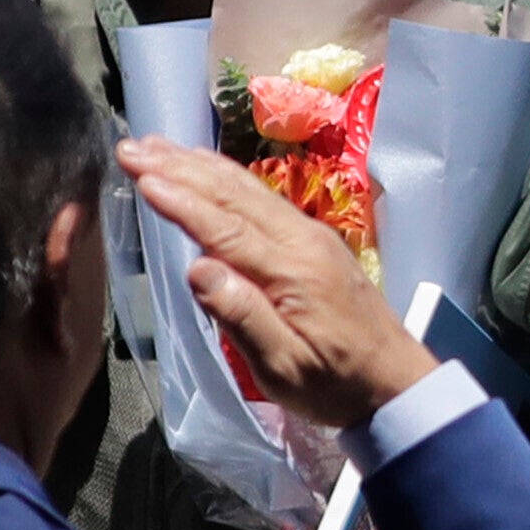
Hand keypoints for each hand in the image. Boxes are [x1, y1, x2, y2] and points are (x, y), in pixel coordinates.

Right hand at [120, 143, 439, 423]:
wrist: (397, 384)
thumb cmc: (336, 385)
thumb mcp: (284, 368)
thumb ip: (242, 316)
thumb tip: (196, 268)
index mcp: (293, 271)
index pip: (226, 227)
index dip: (181, 201)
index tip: (142, 177)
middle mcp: (302, 240)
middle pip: (233, 194)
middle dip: (179, 167)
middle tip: (132, 146)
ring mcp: (310, 235)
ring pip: (247, 189)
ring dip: (198, 164)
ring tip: (157, 145)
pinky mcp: (313, 240)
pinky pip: (261, 198)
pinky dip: (226, 177)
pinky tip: (206, 168)